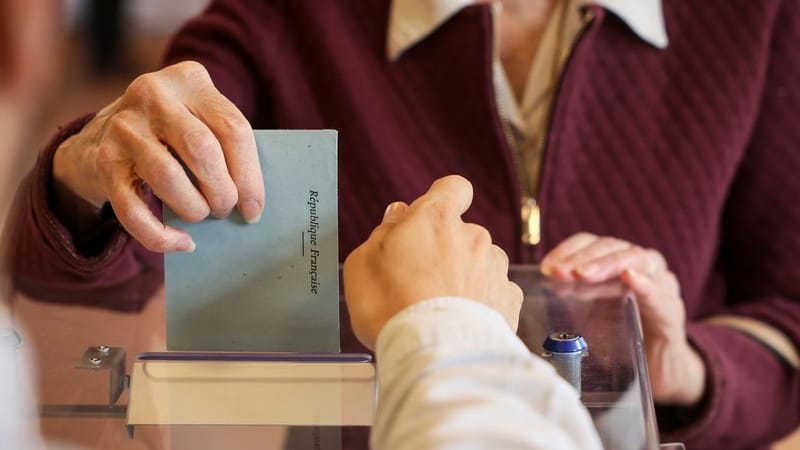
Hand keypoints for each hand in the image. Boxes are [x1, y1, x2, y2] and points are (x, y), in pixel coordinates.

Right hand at [52, 61, 263, 252]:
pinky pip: (134, 210)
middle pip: (202, 149)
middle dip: (222, 191)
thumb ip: (226, 145)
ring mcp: (123, 126)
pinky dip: (161, 235)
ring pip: (168, 176)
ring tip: (202, 215)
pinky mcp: (102, 161)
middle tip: (225, 209)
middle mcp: (153, 94)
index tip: (254, 207)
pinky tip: (182, 242)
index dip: (250, 176)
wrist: (100, 135)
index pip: (233, 129)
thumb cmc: (171, 134)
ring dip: (193, 208)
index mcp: (189, 80)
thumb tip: (252, 203)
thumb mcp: (199, 119)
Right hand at [343, 175, 522, 349]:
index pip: (453, 188)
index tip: (428, 219)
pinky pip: (494, 292)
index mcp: (436, 218)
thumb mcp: (362, 263)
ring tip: (441, 307)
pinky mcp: (509, 300)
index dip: (442, 199)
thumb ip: (383, 232)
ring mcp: (494, 268)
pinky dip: (482, 303)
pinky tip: (461, 321)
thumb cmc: (390, 306)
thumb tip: (398, 216)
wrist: (433, 355)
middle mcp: (473, 236)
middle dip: (445, 249)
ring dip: (465, 276)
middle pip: (462, 232)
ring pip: (480, 262)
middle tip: (418, 280)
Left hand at [541, 233, 705, 405]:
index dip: (567, 250)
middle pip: (612, 246)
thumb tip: (536, 293)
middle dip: (582, 257)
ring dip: (607, 264)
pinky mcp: (671, 311)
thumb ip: (570, 300)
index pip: (590, 243)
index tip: (546, 267)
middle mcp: (641, 265)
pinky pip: (660, 291)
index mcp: (616, 263)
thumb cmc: (620, 335)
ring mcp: (661, 284)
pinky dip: (645, 282)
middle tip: (560, 272)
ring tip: (583, 274)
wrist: (659, 368)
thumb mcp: (588, 315)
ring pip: (638, 258)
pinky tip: (629, 278)